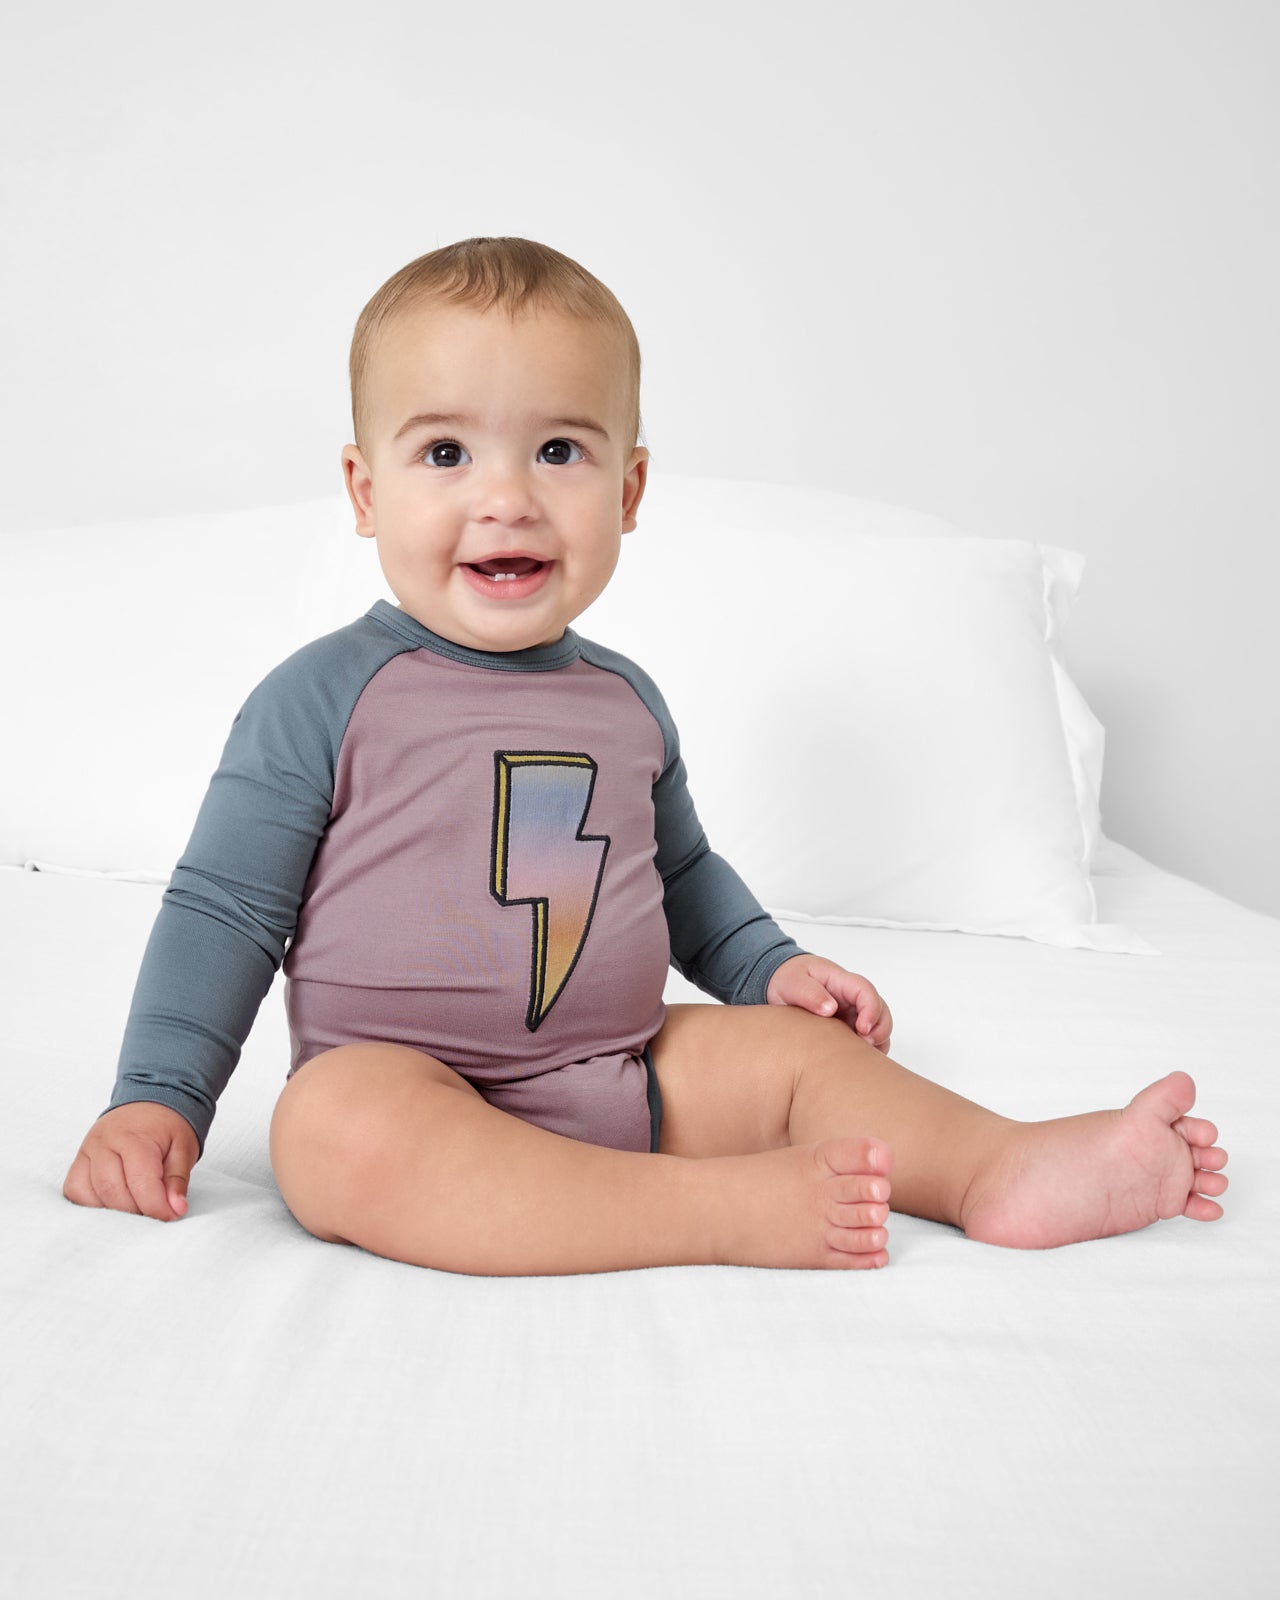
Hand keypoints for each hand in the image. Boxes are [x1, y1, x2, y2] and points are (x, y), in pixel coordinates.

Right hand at [63, 1102, 199, 1221]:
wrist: (149, 1101)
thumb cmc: (167, 1125)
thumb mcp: (184, 1147)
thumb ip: (178, 1179)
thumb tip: (176, 1209)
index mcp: (135, 1137)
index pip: (141, 1183)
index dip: (156, 1207)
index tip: (171, 1215)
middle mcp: (105, 1142)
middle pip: (113, 1192)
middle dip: (136, 1211)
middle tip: (155, 1211)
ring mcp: (87, 1151)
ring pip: (89, 1194)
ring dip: (114, 1209)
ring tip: (137, 1204)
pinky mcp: (78, 1160)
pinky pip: (75, 1190)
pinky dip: (92, 1203)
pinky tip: (113, 1201)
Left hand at [766, 954, 892, 1052]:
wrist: (781, 984)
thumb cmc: (790, 979)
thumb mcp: (793, 982)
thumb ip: (810, 993)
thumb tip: (830, 1009)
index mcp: (840, 982)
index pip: (866, 991)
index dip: (871, 1010)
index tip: (863, 1029)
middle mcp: (852, 999)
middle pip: (880, 1010)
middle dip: (880, 1029)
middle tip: (866, 1044)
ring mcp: (852, 1014)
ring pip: (878, 1027)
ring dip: (877, 1041)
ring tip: (861, 1056)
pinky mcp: (848, 1029)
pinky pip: (866, 1040)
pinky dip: (868, 1051)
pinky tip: (854, 1060)